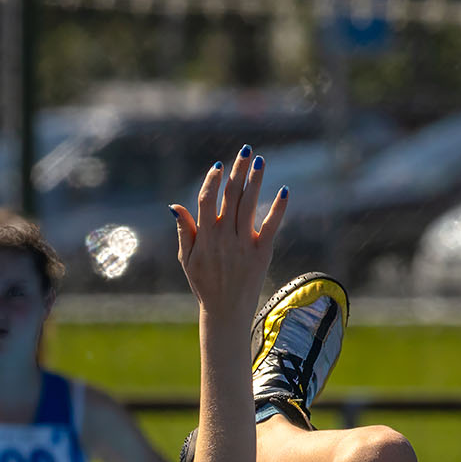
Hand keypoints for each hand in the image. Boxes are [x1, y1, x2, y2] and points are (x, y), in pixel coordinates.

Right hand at [170, 147, 286, 311]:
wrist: (226, 312)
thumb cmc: (204, 284)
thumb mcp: (187, 259)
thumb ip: (184, 231)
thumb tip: (176, 206)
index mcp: (204, 238)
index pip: (207, 201)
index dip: (212, 181)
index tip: (218, 166)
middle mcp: (224, 238)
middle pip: (231, 196)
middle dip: (238, 171)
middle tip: (245, 150)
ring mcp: (244, 245)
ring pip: (249, 205)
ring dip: (256, 181)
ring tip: (261, 161)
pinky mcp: (262, 252)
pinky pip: (271, 226)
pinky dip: (278, 208)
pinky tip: (284, 190)